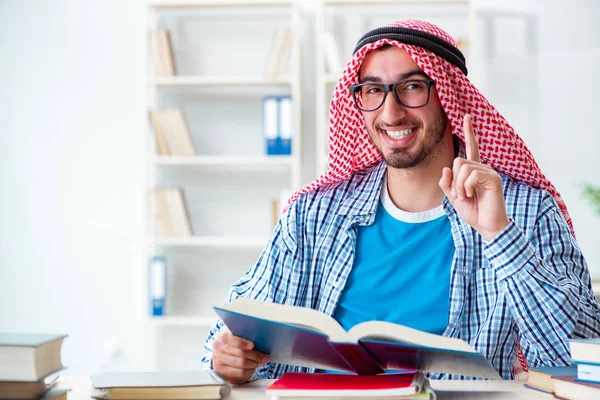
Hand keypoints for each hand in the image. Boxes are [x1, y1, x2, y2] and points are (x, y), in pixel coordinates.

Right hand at [212, 327, 268, 383]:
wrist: (223, 351)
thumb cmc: (235, 342)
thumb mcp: (238, 335)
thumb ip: (247, 335)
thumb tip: (261, 339)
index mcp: (223, 335)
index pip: (232, 339)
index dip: (243, 343)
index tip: (252, 345)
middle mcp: (218, 347)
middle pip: (239, 353)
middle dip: (255, 356)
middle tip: (265, 357)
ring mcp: (218, 359)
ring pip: (240, 364)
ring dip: (254, 364)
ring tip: (261, 362)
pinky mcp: (220, 371)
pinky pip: (239, 373)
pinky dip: (249, 371)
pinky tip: (253, 368)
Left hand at [439, 114, 509, 240]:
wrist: (486, 225)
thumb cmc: (472, 211)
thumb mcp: (453, 198)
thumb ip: (446, 184)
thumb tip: (446, 169)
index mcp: (472, 170)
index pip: (471, 147)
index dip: (468, 131)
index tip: (467, 116)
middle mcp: (481, 168)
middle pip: (458, 161)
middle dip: (453, 180)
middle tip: (459, 194)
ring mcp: (488, 172)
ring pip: (463, 168)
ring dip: (459, 185)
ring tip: (466, 196)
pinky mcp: (493, 179)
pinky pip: (472, 175)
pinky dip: (466, 187)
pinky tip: (471, 195)